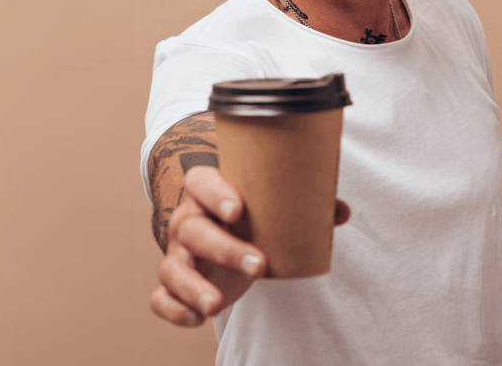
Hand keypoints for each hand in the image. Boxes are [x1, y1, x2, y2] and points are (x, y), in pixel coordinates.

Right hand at [150, 165, 349, 326]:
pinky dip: (173, 309)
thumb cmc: (249, 216)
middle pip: (193, 230)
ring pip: (171, 267)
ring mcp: (177, 252)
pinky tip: (196, 319)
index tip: (239, 209)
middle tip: (258, 265)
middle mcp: (188, 220)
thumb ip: (304, 206)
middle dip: (223, 249)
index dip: (216, 194)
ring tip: (215, 305)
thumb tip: (341, 210)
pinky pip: (161, 297)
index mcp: (208, 191)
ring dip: (192, 287)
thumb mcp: (271, 207)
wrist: (219, 231)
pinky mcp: (174, 283)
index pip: (202, 182)